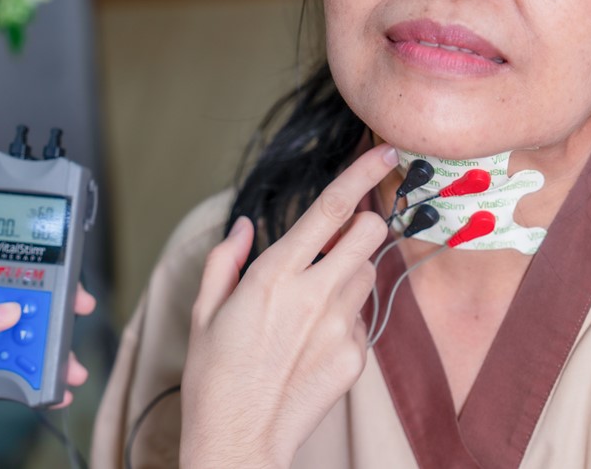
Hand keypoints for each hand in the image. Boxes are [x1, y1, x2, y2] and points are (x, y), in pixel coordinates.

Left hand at [0, 206, 96, 445]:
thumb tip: (6, 309)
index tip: (6, 202)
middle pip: (6, 288)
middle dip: (43, 289)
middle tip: (72, 296)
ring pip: (15, 329)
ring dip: (44, 341)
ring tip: (65, 355)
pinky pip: (11, 365)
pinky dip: (33, 374)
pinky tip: (49, 383)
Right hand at [180, 144, 397, 468]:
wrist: (238, 439)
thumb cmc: (214, 375)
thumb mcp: (205, 310)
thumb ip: (226, 259)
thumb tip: (245, 227)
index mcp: (274, 275)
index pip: (331, 209)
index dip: (363, 174)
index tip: (385, 151)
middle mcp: (314, 294)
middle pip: (368, 233)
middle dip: (361, 224)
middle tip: (341, 237)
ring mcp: (340, 327)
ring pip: (367, 274)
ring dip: (350, 272)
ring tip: (312, 302)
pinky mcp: (355, 357)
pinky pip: (360, 319)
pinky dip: (344, 318)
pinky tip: (313, 342)